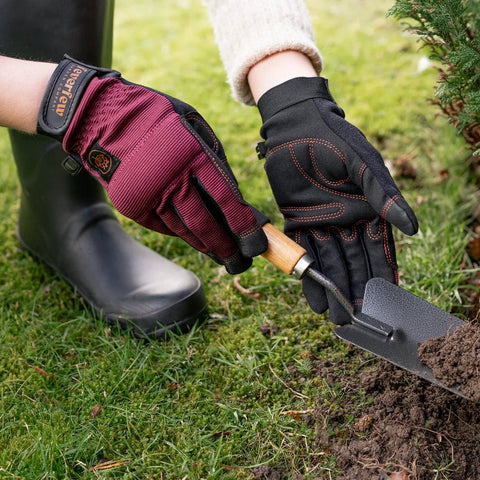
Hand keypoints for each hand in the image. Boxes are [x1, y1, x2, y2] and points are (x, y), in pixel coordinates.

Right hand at [37, 55, 266, 273]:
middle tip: (240, 260)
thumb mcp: (193, 127)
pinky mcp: (133, 206)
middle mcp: (171, 179)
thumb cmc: (157, 119)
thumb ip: (214, 161)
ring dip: (205, 245)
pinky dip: (182, 234)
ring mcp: (149, 195)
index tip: (256, 243)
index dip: (243, 226)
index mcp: (193, 154)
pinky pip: (164, 228)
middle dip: (226, 246)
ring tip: (221, 254)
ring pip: (184, 231)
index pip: (226, 199)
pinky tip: (195, 239)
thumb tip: (233, 199)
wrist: (101, 117)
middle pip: (205, 224)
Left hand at [256, 77, 417, 323]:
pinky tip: (312, 295)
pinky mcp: (298, 220)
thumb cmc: (335, 139)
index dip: (383, 274)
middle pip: (354, 261)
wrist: (296, 125)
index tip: (387, 299)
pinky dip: (308, 273)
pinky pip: (304, 251)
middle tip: (357, 319)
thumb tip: (413, 228)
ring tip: (335, 316)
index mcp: (368, 208)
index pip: (379, 248)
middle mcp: (347, 220)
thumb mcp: (364, 166)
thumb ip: (384, 196)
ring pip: (330, 262)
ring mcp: (322, 222)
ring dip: (333, 288)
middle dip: (355, 289)